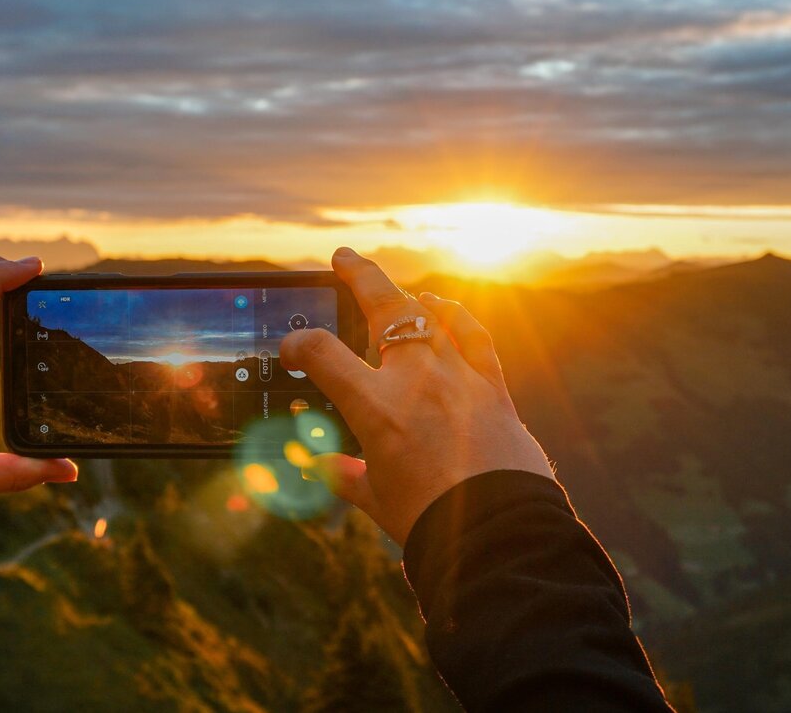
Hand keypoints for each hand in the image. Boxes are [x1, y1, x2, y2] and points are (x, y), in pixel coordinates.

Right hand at [280, 247, 552, 545]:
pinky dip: (457, 318)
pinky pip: (474, 337)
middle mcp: (417, 381)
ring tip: (395, 288)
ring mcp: (458, 377)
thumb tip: (325, 467)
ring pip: (430, 314)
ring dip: (409, 295)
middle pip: (385, 307)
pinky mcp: (492, 387)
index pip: (321, 354)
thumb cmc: (432, 521)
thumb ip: (346, 476)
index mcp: (376, 408)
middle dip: (360, 276)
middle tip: (344, 258)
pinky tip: (445, 309)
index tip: (291, 351)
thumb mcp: (376, 499)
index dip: (298, 346)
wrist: (499, 532)